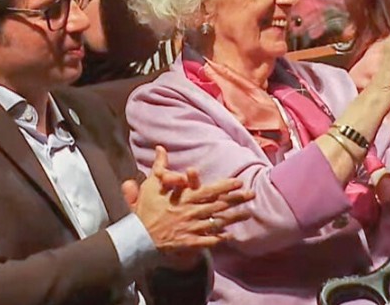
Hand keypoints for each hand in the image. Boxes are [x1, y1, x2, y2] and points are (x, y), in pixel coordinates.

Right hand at [133, 146, 254, 253]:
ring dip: (234, 218)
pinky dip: (220, 239)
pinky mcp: (189, 242)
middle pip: (219, 205)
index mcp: (185, 198)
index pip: (209, 190)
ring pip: (217, 222)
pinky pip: (208, 241)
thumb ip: (159, 166)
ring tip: (248, 214)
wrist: (138, 236)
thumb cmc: (145, 209)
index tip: (239, 181)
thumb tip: (160, 148)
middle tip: (252, 194)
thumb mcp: (151, 185)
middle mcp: (192, 212)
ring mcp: (192, 228)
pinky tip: (231, 236)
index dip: (225, 186)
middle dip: (237, 200)